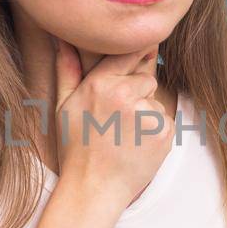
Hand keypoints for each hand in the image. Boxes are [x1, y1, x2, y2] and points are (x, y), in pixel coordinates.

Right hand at [48, 35, 171, 213]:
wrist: (94, 189)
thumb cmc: (75, 148)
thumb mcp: (63, 107)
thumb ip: (67, 70)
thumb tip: (61, 38)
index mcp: (100, 84)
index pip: (128, 53)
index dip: (137, 51)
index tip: (144, 47)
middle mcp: (125, 95)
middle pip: (147, 77)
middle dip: (138, 92)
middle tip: (117, 119)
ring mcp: (147, 114)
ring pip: (156, 101)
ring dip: (146, 114)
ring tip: (124, 136)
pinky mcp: (164, 132)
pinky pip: (165, 121)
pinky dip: (155, 132)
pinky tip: (136, 146)